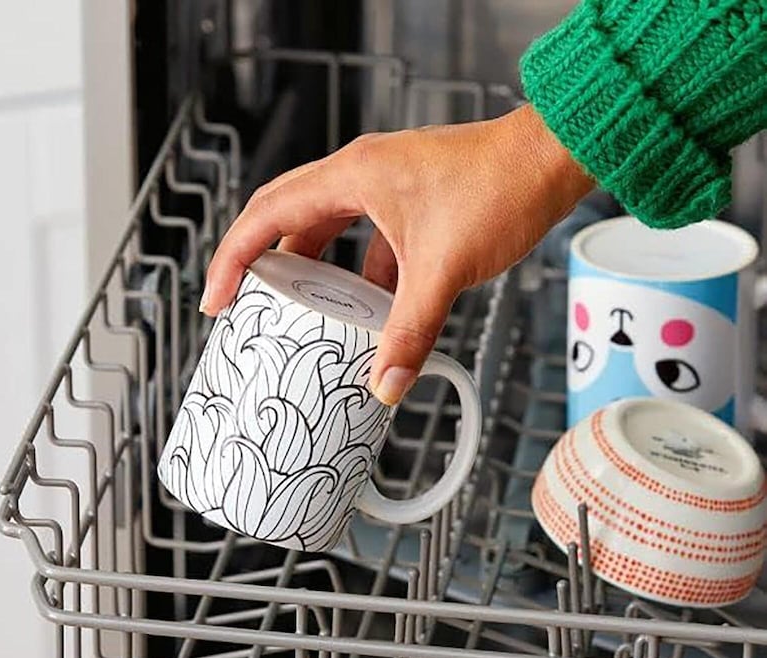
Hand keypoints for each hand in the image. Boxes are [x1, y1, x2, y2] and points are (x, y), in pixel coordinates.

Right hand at [201, 104, 593, 403]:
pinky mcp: (411, 201)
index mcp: (352, 177)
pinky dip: (363, 273)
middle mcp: (361, 175)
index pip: (268, 215)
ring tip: (306, 313)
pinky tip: (372, 307)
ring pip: (330, 229)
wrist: (552, 160)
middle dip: (265, 265)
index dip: (234, 259)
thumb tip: (387, 386)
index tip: (217, 300)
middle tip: (250, 307)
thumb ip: (411, 331)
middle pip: (289, 219)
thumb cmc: (500, 189)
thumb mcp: (443, 269)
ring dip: (316, 270)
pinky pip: (369, 239)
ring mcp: (386, 186)